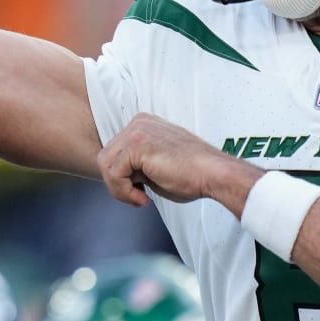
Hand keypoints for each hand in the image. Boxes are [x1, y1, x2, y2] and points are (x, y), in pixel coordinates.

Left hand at [98, 113, 258, 208]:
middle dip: (118, 183)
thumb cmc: (193, 175)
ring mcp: (137, 131)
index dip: (122, 177)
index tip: (140, 191)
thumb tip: (118, 176)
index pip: (115, 152)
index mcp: (144, 124)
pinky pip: (114, 173)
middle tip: (138, 197)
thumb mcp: (156, 165)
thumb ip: (137, 164)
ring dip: (119, 189)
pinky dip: (124, 192)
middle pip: (106, 157)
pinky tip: (143, 197)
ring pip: (106, 165)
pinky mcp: (137, 145)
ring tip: (140, 198)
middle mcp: (138, 122)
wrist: (214, 174)